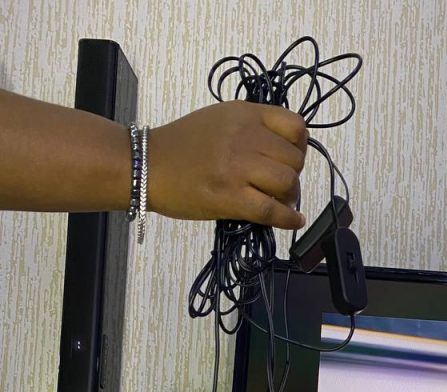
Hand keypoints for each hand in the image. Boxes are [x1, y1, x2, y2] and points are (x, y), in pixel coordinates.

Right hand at [149, 101, 307, 227]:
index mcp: (244, 113)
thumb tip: (284, 154)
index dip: (299, 147)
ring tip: (277, 201)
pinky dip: (288, 219)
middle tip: (279, 186)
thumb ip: (252, 129)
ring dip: (289, 197)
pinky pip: (272, 211)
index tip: (288, 159)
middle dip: (293, 175)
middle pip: (294, 160)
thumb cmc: (182, 145)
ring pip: (288, 184)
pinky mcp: (231, 197)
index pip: (295, 126)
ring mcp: (238, 167)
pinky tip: (293, 221)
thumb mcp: (220, 119)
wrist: (146, 165)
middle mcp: (245, 136)